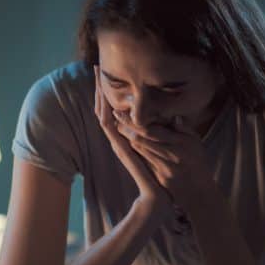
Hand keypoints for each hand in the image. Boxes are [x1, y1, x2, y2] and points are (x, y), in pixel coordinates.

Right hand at [93, 65, 173, 220]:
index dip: (110, 92)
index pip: (115, 110)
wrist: (155, 197)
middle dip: (101, 88)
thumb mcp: (160, 149)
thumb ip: (159, 135)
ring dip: (100, 96)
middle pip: (105, 108)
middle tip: (97, 67)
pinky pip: (110, 129)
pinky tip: (104, 101)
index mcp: (127, 136)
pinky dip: (106, 114)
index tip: (108, 74)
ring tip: (97, 78)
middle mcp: (119, 138)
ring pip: (104, 115)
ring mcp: (118, 144)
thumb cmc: (159, 176)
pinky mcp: (121, 150)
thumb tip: (167, 119)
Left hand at [112, 110, 216, 212]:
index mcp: (182, 143)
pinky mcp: (160, 178)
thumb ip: (184, 129)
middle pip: (142, 140)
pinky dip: (134, 150)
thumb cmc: (198, 163)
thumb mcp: (196, 143)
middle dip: (126, 127)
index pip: (152, 131)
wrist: (199, 191)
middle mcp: (173, 155)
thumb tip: (171, 117)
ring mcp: (165, 168)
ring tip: (118, 126)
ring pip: (140, 150)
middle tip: (116, 116)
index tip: (123, 112)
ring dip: (127, 137)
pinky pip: (144, 161)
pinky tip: (127, 142)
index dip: (134, 121)